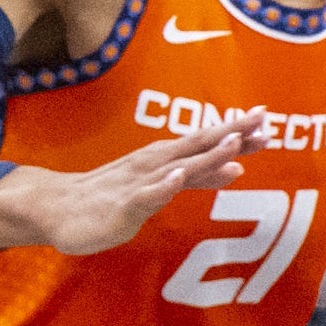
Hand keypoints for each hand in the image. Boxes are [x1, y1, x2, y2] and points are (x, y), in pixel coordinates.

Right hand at [0, 115, 260, 255]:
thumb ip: (197, 177)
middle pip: (199, 145)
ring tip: (235, 142)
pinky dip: (164, 185)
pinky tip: (179, 176)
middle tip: (263, 117)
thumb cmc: (112, 197)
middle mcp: (155, 165)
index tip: (268, 120)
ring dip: (207, 155)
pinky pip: (146, 195)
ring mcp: (139, 183)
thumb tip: (237, 168)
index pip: (207, 142)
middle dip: (232, 132)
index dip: (238, 132)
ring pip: (178, 167)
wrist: (57, 209)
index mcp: (166, 160)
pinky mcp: (123, 206)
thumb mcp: (163, 185)